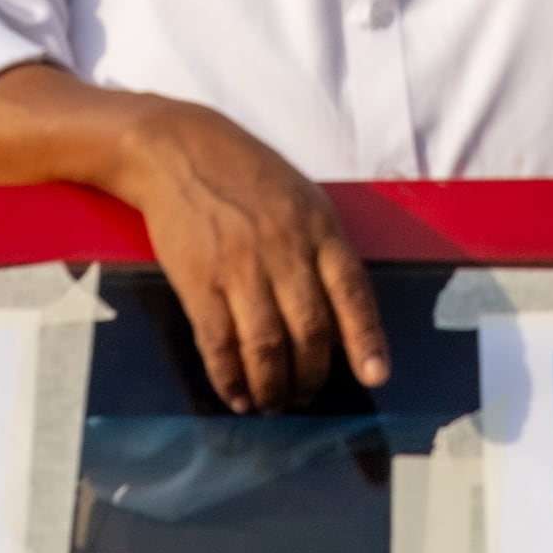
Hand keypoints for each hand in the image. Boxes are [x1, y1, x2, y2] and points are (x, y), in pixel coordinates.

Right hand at [124, 97, 387, 410]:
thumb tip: (341, 317)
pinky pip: (218, 342)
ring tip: (273, 403)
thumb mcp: (303, 199)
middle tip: (306, 395)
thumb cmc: (247, 176)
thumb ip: (323, 250)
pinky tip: (237, 395)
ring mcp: (239, 267)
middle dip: (311, 375)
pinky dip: (230, 378)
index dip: (366, 339)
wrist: (178, 149)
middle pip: (309, 330)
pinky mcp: (198, 281)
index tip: (375, 376)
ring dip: (273, 386)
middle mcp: (283, 250)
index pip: (351, 292)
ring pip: (266, 346)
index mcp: (318, 228)